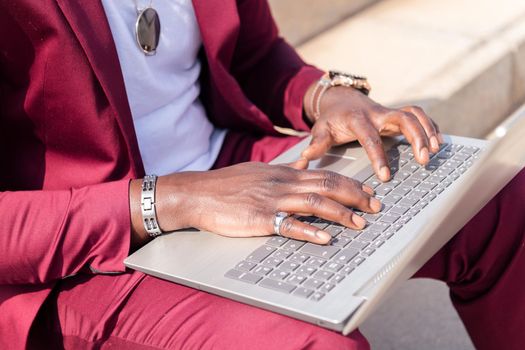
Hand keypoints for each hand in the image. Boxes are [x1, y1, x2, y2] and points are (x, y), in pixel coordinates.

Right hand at [130, 162, 381, 247]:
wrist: (198, 193)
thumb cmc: (226, 185)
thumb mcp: (258, 172)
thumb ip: (283, 172)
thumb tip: (303, 167)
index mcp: (283, 173)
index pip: (325, 174)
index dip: (350, 184)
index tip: (368, 193)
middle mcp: (282, 183)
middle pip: (327, 184)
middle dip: (356, 196)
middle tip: (376, 206)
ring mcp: (272, 200)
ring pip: (315, 202)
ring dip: (341, 213)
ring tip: (361, 224)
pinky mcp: (260, 218)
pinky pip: (289, 224)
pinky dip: (310, 231)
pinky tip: (326, 238)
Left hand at [302, 85, 443, 181]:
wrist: (340, 99)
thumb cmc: (331, 119)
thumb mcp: (320, 129)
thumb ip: (316, 144)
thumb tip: (305, 160)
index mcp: (357, 119)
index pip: (370, 137)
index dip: (379, 156)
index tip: (386, 176)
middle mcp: (377, 113)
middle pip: (402, 118)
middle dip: (416, 137)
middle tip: (424, 159)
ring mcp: (389, 112)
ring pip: (414, 114)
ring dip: (427, 130)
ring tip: (435, 152)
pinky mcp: (397, 114)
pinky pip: (418, 116)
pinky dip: (430, 127)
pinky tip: (438, 143)